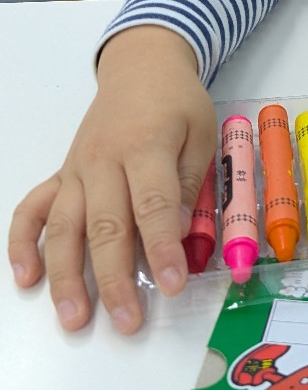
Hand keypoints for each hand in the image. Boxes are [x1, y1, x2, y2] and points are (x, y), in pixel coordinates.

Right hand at [7, 26, 217, 333]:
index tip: (173, 286)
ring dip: (66, 276)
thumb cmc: (178, 103)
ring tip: (73, 319)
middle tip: (127, 322)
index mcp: (146, 147)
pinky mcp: (62, 175)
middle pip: (106, 226)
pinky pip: (33, 209)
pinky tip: (25, 279)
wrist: (141, 67)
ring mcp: (77, 170)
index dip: (163, 248)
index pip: (153, 206)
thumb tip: (182, 235)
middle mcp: (104, 161)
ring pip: (65, 227)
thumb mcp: (202, 133)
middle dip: (115, 278)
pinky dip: (23, 244)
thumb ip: (191, 183)